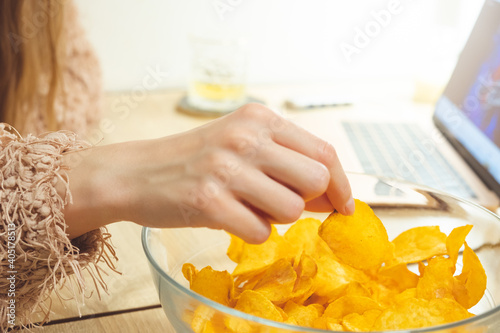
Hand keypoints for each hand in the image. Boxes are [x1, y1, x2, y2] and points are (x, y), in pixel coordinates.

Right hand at [62, 103, 353, 242]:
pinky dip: (250, 232)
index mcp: (259, 118)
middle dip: (307, 201)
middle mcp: (245, 137)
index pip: (323, 151)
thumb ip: (285, 162)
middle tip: (283, 203)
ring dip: (275, 217)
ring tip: (247, 206)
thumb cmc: (194, 160)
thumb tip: (330, 195)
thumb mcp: (240, 145)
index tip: (344, 204)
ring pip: (291, 209)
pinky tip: (228, 217)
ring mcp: (226, 168)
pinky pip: (259, 231)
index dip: (341, 183)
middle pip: (315, 179)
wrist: (136, 172)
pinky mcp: (208, 200)